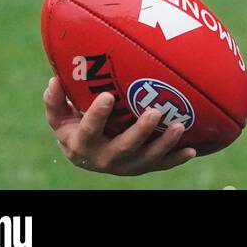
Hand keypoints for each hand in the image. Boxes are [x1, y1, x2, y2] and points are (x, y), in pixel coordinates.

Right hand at [44, 77, 195, 174]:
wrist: (86, 155)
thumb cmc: (74, 126)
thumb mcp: (59, 117)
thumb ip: (55, 100)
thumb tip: (54, 80)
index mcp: (82, 145)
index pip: (89, 130)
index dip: (97, 115)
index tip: (107, 96)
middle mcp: (104, 159)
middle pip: (123, 148)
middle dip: (140, 132)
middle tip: (155, 112)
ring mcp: (125, 165)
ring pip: (146, 159)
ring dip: (164, 144)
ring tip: (180, 126)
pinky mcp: (142, 167)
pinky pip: (160, 165)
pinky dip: (176, 159)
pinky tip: (192, 149)